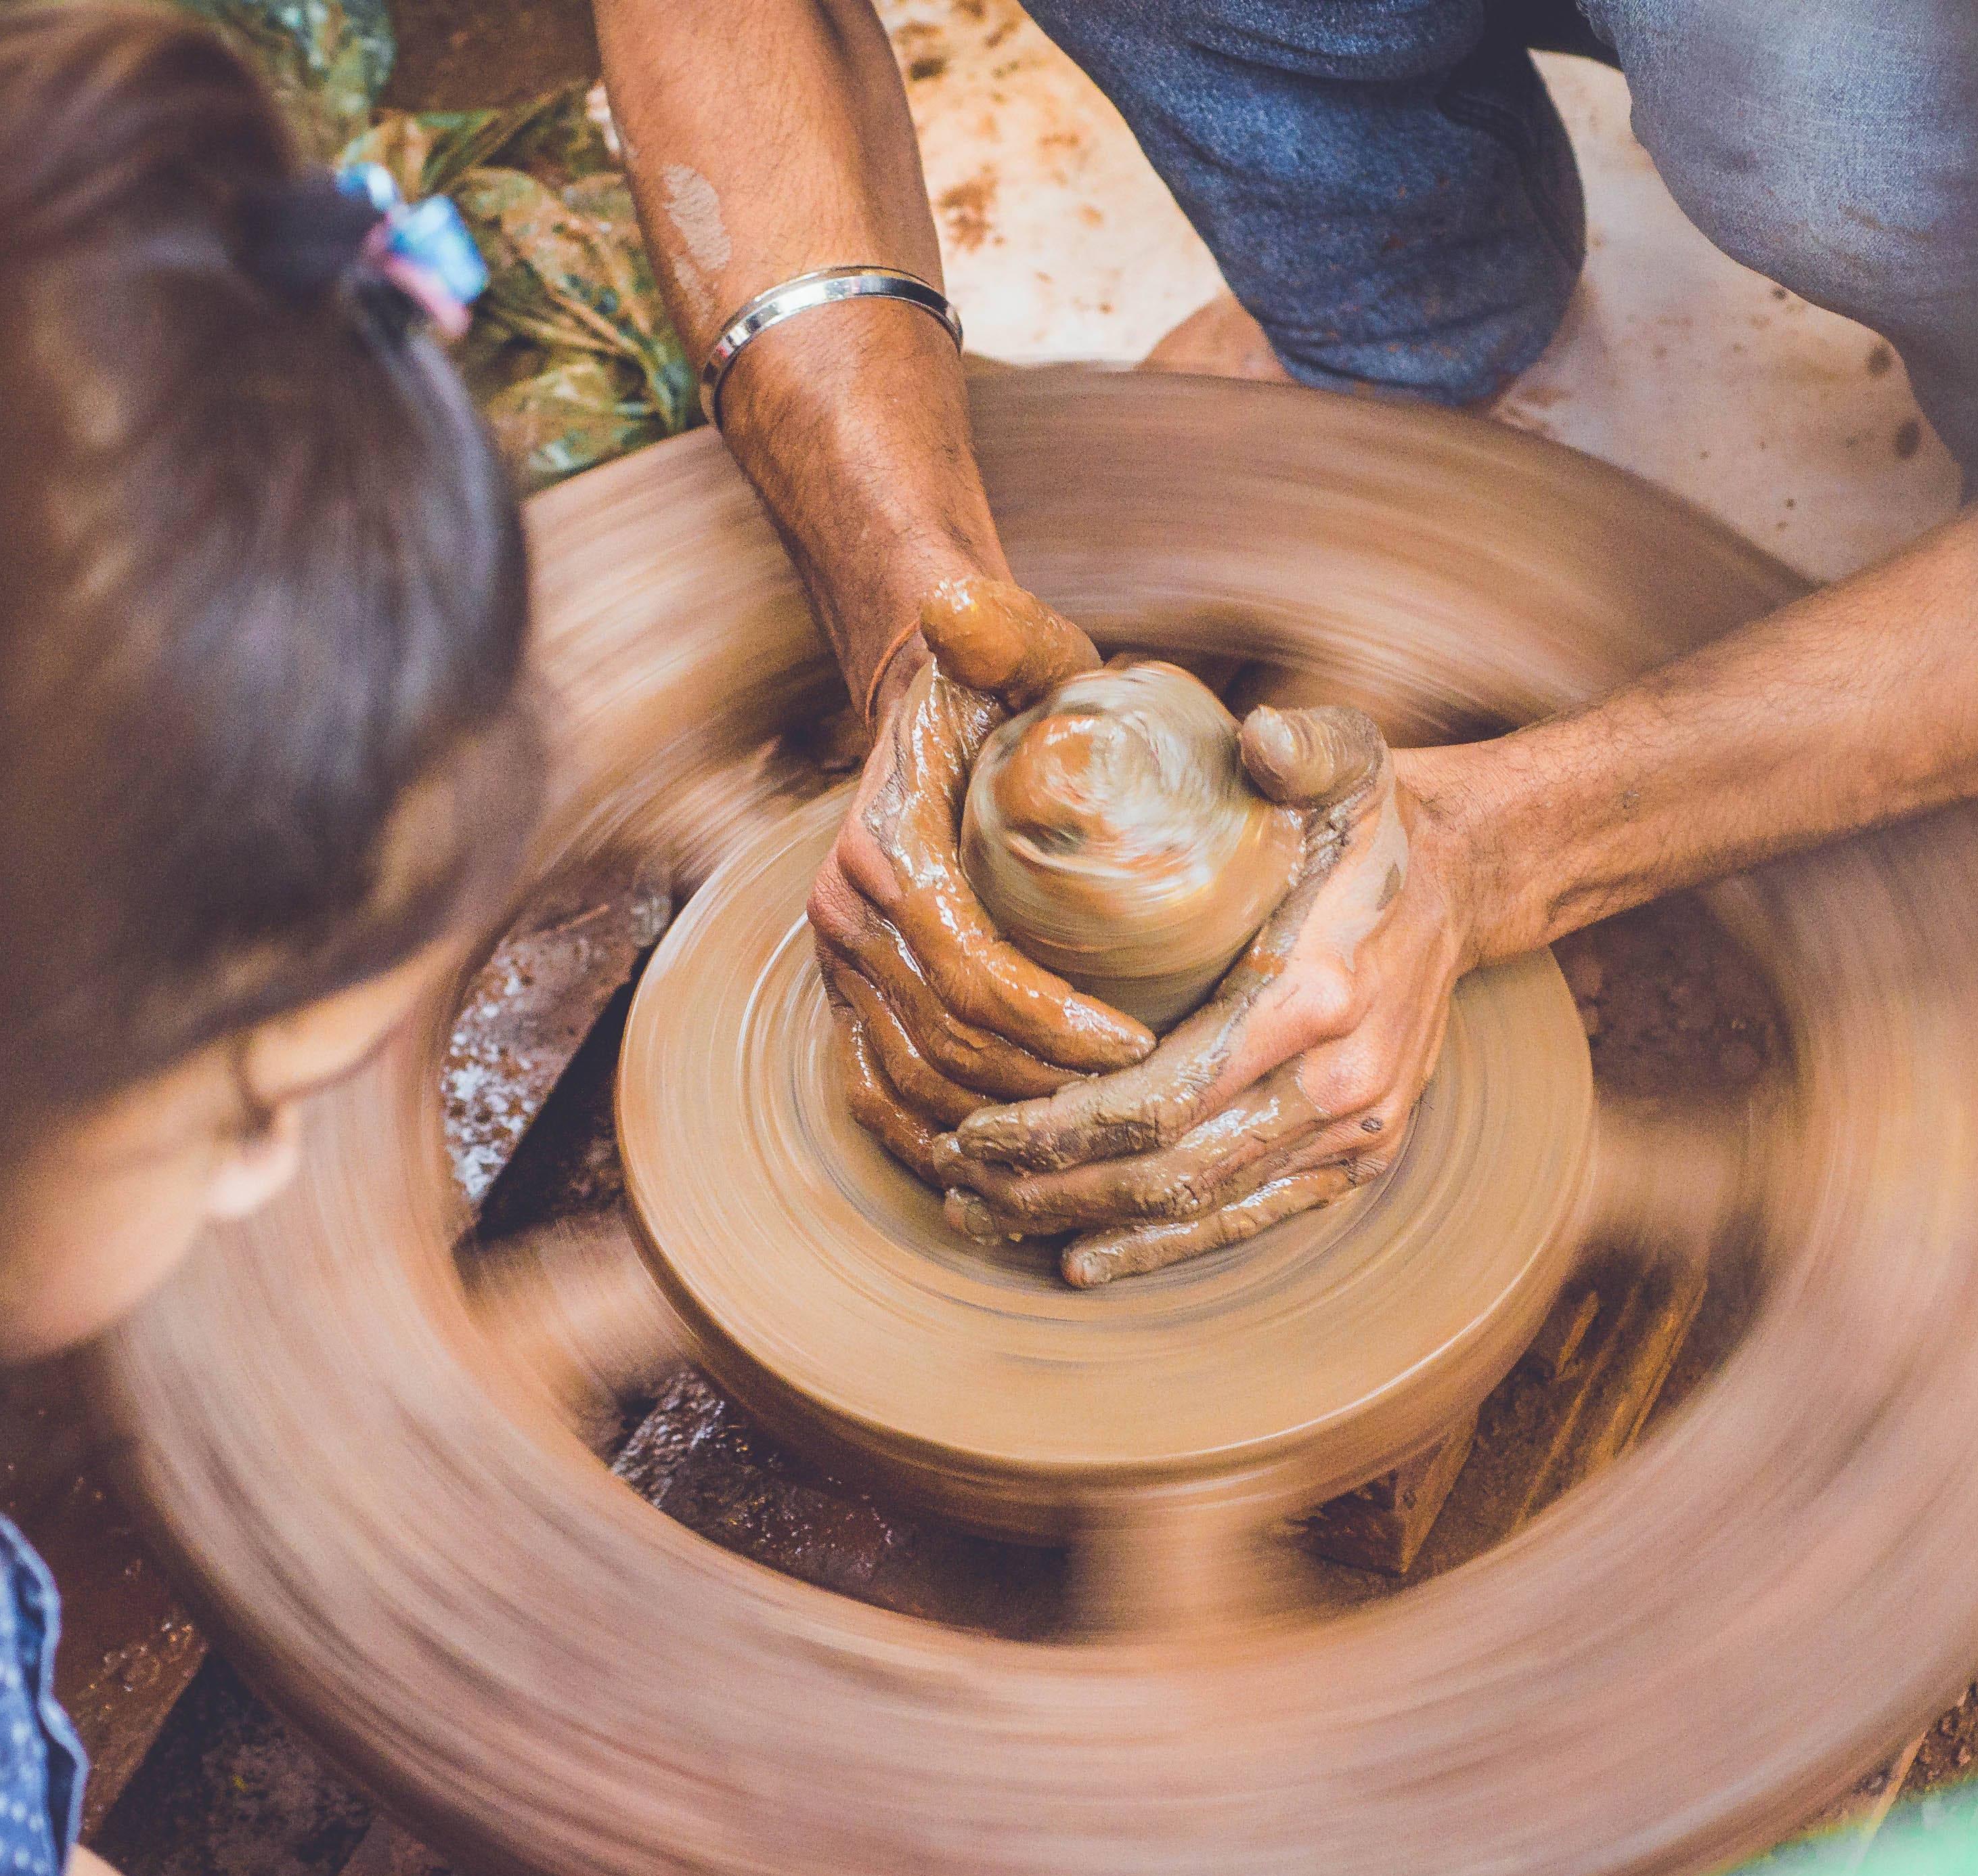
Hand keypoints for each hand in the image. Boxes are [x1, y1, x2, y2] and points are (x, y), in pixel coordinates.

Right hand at [814, 578, 1157, 1176]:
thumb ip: (1002, 631)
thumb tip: (954, 605)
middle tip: (1139, 1107)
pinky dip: (931, 1140)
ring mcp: (836, 963)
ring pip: (913, 1083)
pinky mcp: (844, 994)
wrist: (924, 704)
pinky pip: (873, 1093)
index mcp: (884, 850)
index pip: (971, 970)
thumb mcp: (1014, 647)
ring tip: (1092, 1138)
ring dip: (1000, 1124)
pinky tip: (998, 1169)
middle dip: (1044, 1090)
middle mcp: (842, 914)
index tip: (1141, 1045)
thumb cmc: (996, 686)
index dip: (1053, 1024)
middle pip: (946, 1043)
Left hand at [934, 713, 1480, 1285]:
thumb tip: (1259, 734)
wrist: (1467, 882)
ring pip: (1200, 1206)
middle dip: (1051, 1188)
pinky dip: (1167, 1247)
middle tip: (956, 1184)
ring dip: (1090, 1224)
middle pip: (1168, 1171)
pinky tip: (1088, 1258)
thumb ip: (1299, 745)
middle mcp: (1340, 1084)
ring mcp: (1356, 1133)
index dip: (1060, 1129)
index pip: (1163, 1097)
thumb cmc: (1375, 820)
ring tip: (991, 1218)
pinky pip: (1252, 1220)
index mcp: (1316, 996)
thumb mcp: (1347, 757)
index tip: (974, 1126)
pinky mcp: (1360, 1159)